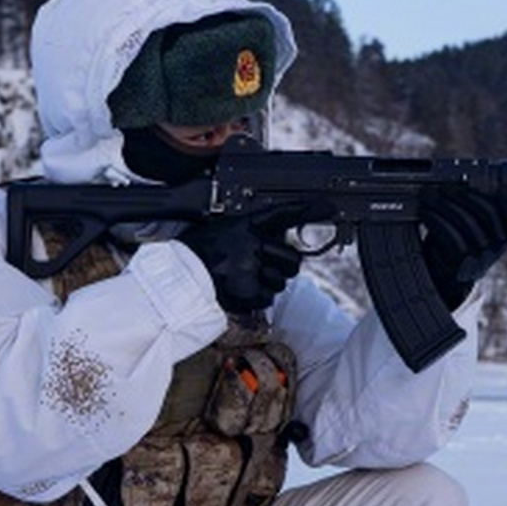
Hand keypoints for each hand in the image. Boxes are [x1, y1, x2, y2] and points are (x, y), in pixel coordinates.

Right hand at [179, 201, 330, 312]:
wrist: (178, 277)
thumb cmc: (197, 253)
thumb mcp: (223, 230)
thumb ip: (249, 233)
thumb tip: (275, 239)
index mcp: (245, 225)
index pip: (283, 213)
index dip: (308, 210)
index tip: (328, 206)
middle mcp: (251, 244)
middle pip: (291, 259)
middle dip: (285, 267)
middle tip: (268, 268)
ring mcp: (251, 268)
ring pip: (281, 282)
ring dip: (269, 284)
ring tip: (247, 280)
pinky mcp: (248, 291)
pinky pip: (267, 298)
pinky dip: (257, 299)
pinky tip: (241, 291)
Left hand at [418, 184, 506, 306]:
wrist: (444, 269)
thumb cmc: (459, 235)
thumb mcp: (472, 218)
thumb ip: (475, 200)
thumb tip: (459, 179)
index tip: (494, 185)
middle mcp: (500, 245)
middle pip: (489, 212)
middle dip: (464, 194)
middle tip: (444, 187)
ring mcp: (483, 256)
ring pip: (468, 223)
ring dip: (445, 205)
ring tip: (429, 196)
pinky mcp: (463, 264)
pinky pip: (452, 238)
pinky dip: (437, 221)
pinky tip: (427, 214)